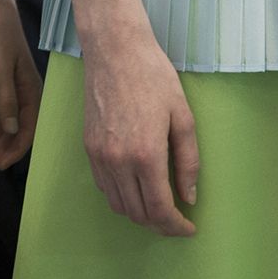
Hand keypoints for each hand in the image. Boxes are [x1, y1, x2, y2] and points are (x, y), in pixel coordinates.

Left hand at [0, 0, 41, 171]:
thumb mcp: (1, 69)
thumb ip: (8, 101)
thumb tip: (13, 132)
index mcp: (30, 91)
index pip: (27, 128)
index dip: (15, 150)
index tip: (0, 166)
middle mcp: (21, 93)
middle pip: (12, 129)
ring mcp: (6, 87)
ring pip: (1, 122)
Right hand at [82, 23, 197, 236]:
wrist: (114, 50)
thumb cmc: (153, 77)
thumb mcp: (182, 116)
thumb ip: (188, 161)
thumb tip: (189, 196)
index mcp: (146, 154)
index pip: (160, 209)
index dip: (176, 226)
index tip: (189, 228)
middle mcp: (118, 161)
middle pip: (137, 213)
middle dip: (160, 225)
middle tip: (177, 221)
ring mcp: (99, 155)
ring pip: (118, 204)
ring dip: (139, 213)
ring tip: (159, 207)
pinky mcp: (88, 147)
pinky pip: (103, 186)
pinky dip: (121, 196)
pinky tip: (136, 187)